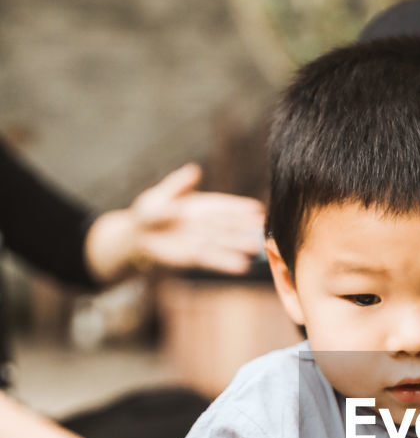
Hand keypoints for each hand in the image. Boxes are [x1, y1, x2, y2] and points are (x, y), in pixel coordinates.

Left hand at [129, 163, 264, 274]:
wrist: (136, 237)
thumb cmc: (147, 212)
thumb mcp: (159, 195)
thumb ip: (177, 186)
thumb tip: (194, 171)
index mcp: (200, 205)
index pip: (223, 206)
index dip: (240, 208)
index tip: (258, 210)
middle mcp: (205, 223)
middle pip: (228, 225)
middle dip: (246, 228)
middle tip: (265, 230)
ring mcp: (201, 240)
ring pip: (224, 243)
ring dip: (240, 246)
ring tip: (258, 249)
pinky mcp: (194, 256)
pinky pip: (212, 259)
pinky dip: (226, 263)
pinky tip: (242, 266)